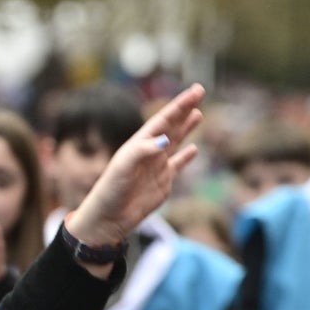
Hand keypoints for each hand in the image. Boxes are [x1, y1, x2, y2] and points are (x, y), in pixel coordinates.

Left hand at [67, 84, 204, 250]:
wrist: (109, 218)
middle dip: (184, 109)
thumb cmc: (111, 191)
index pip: (163, 120)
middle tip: (199, 91)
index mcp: (139, 144)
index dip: (179, 105)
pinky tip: (194, 149)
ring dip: (186, 128)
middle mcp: (149, 152)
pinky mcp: (162, 183)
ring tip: (198, 113)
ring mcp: (157, 167)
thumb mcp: (123, 168)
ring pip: (176, 142)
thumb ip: (142, 151)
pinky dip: (186, 157)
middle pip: (171, 126)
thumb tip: (166, 140)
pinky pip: (177, 166)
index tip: (195, 91)